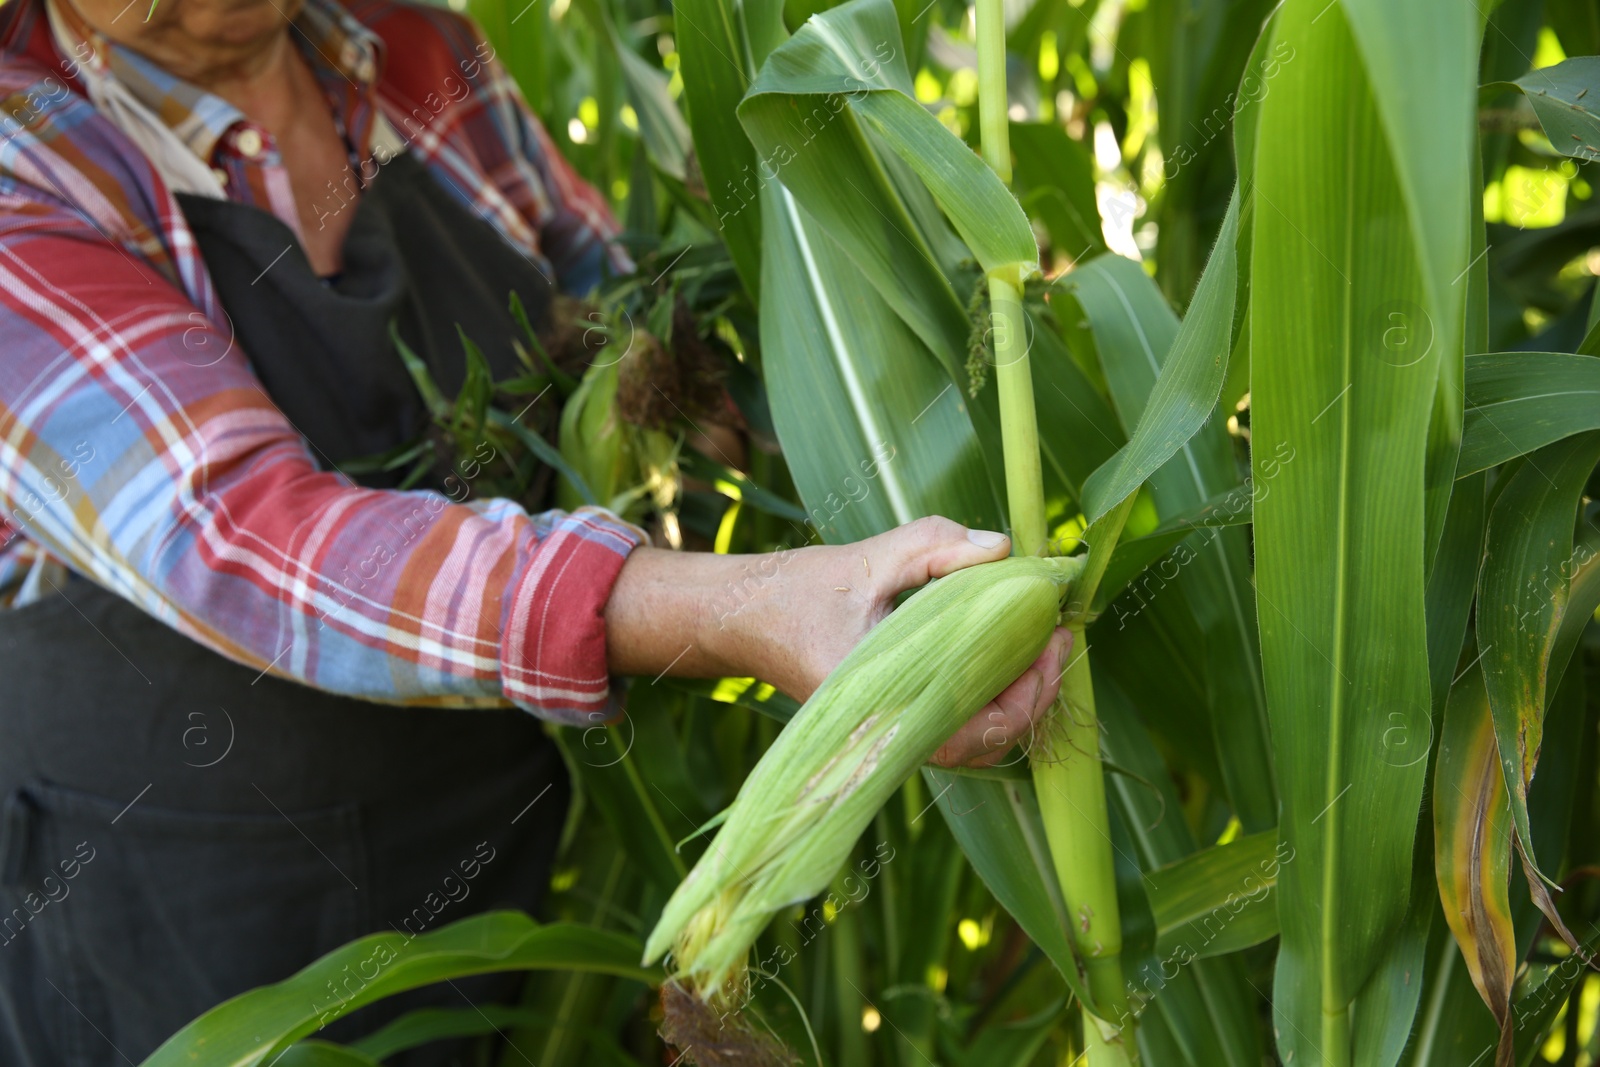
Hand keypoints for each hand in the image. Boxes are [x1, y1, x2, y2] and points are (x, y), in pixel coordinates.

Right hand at [604, 516, 1071, 767]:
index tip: (1052, 637)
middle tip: (1059, 636)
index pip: (975, 732)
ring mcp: (894, 730)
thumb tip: (1004, 548)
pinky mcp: (895, 717)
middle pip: (986, 745)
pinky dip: (990, 693)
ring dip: (1016, 696)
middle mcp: (891, 732)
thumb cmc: (800, 593)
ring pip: (975, 739)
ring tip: (1041, 641)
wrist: (743, 618)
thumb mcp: (869, 558)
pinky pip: (956, 721)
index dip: (1027, 694)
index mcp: (883, 704)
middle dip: (1034, 695)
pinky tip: (1006, 649)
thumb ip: (935, 547)